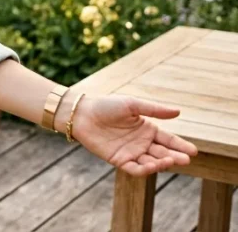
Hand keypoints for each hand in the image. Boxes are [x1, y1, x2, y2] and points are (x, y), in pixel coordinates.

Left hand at [73, 94, 197, 176]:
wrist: (81, 114)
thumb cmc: (106, 106)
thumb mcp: (132, 105)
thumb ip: (154, 110)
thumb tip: (178, 112)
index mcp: (147, 129)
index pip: (169, 140)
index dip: (181, 146)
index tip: (193, 151)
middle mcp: (142, 143)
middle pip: (163, 153)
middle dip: (175, 157)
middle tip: (186, 159)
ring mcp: (131, 152)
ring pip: (151, 162)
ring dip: (161, 163)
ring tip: (169, 160)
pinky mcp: (119, 160)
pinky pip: (135, 169)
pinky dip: (145, 169)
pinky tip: (152, 165)